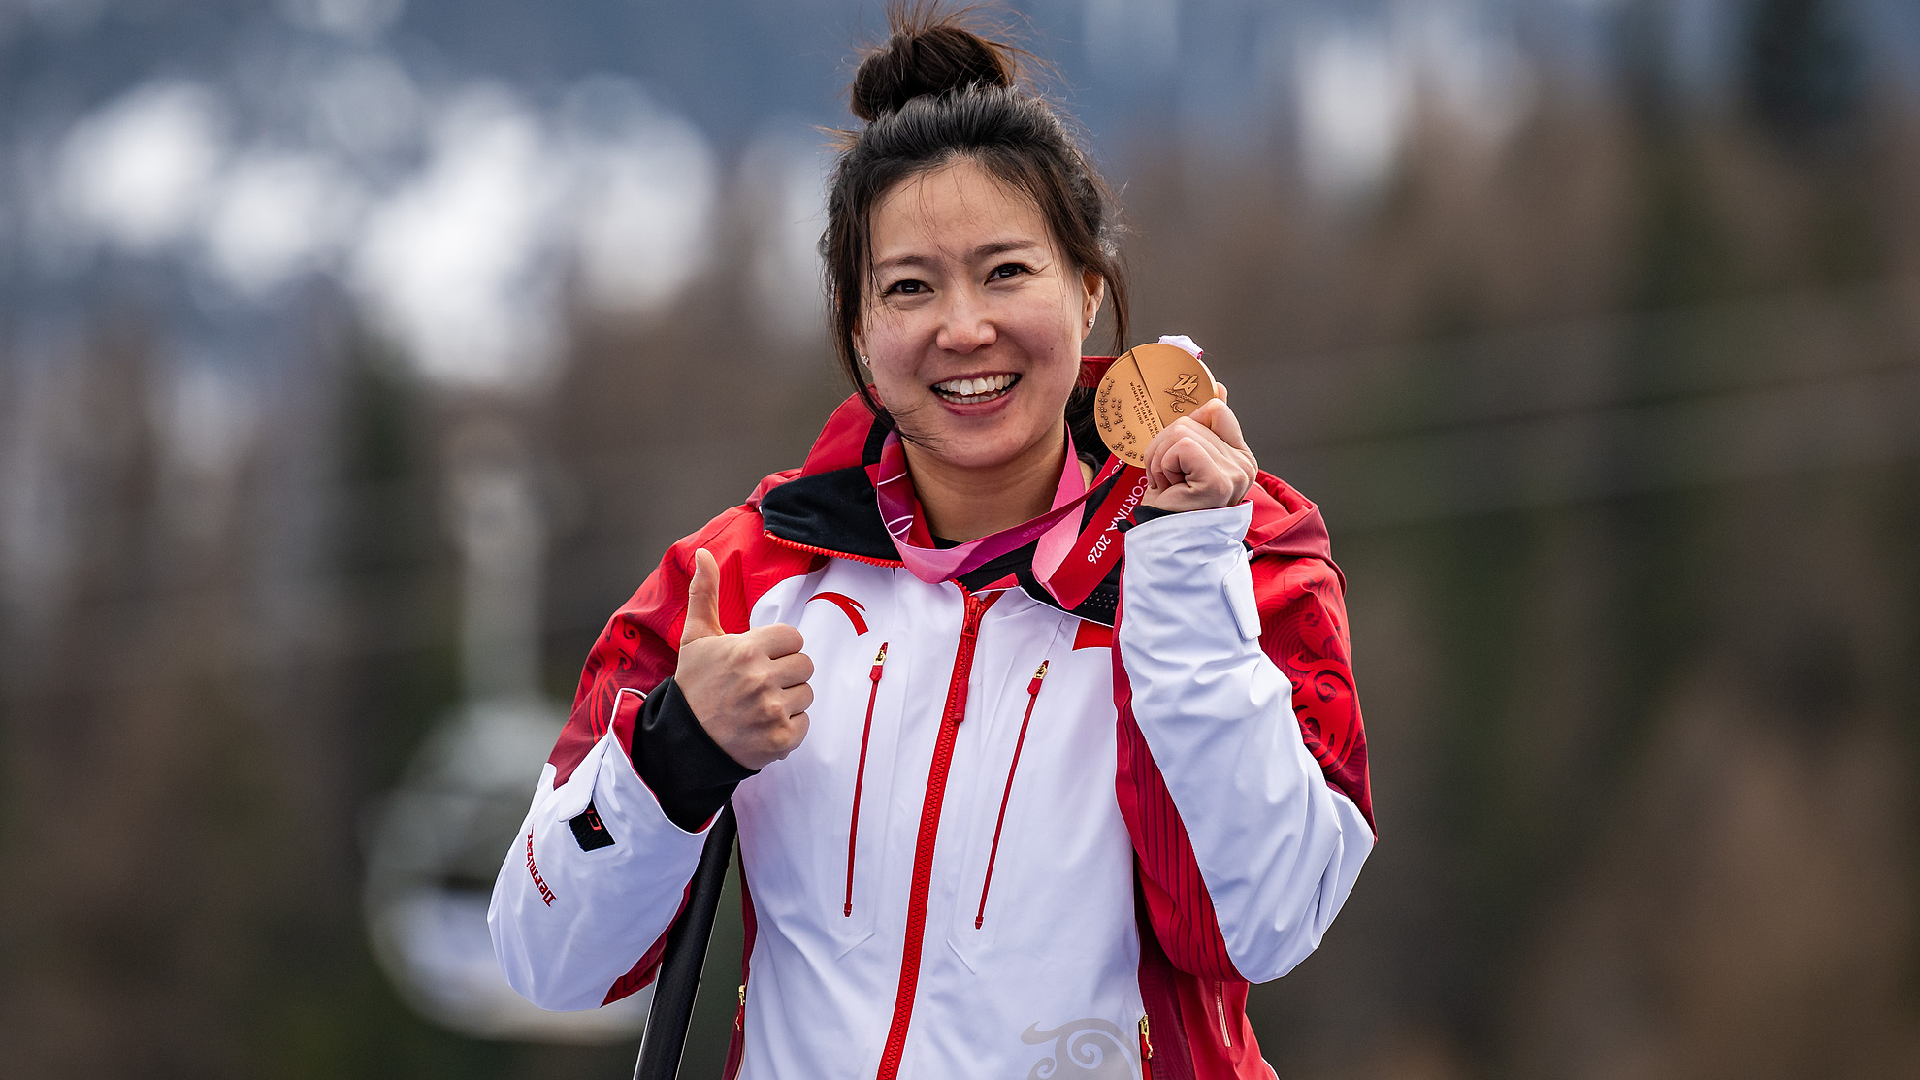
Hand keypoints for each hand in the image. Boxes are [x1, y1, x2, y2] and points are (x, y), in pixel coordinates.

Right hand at [674, 548, 813, 769]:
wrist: (683, 740)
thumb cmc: (693, 686)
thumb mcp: (695, 639)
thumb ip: (705, 594)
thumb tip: (704, 554)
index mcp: (746, 650)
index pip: (794, 638)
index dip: (779, 648)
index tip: (760, 658)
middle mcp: (761, 679)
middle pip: (804, 665)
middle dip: (786, 672)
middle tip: (759, 683)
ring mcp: (772, 711)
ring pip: (807, 693)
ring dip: (788, 699)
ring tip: (760, 705)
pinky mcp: (780, 740)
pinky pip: (804, 723)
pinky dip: (788, 727)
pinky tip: (763, 725)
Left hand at [1140, 386, 1257, 511]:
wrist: (1164, 541)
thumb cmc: (1172, 504)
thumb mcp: (1184, 458)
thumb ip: (1203, 426)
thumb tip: (1218, 386)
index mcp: (1239, 456)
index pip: (1216, 409)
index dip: (1187, 424)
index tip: (1178, 454)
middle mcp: (1244, 464)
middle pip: (1190, 420)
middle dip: (1164, 449)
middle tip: (1169, 479)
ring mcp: (1235, 473)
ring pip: (1181, 432)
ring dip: (1160, 459)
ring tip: (1169, 485)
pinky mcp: (1218, 481)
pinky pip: (1181, 447)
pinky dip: (1163, 466)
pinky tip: (1170, 488)